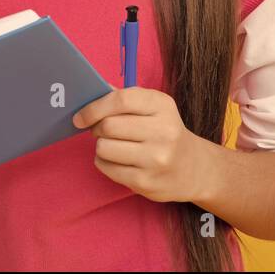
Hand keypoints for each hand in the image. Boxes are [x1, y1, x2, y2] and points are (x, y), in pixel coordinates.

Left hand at [71, 87, 210, 203]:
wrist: (194, 168)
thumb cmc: (164, 131)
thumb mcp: (154, 108)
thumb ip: (124, 97)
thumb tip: (91, 91)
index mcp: (162, 106)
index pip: (120, 100)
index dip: (94, 107)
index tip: (80, 116)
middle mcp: (163, 132)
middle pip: (108, 126)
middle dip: (96, 128)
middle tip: (101, 130)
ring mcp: (155, 159)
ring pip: (104, 148)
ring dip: (101, 146)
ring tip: (113, 146)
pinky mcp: (145, 182)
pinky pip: (106, 168)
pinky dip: (104, 162)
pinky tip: (118, 160)